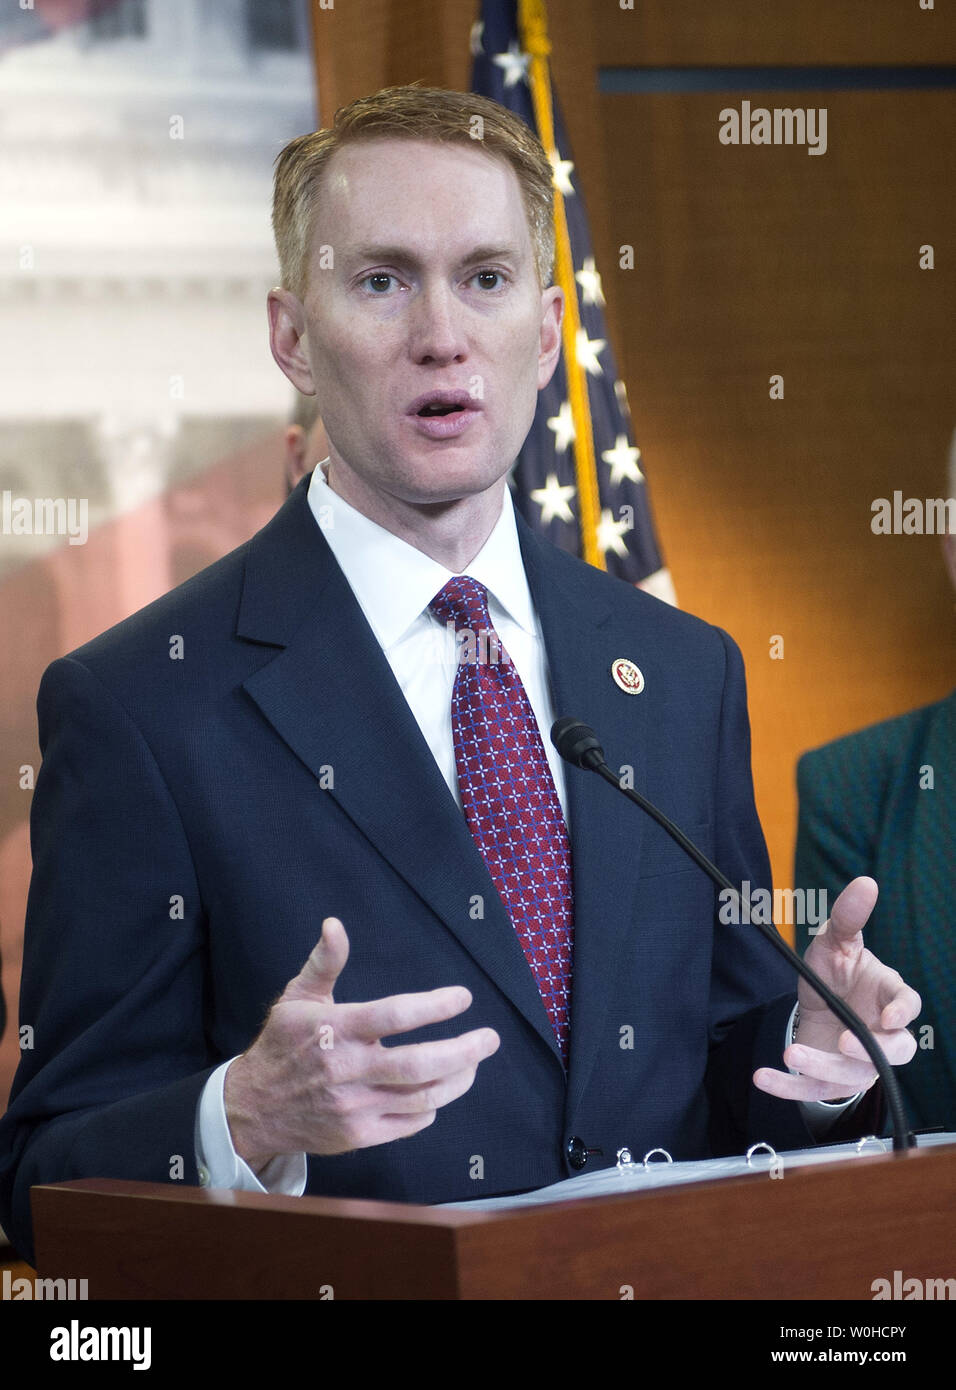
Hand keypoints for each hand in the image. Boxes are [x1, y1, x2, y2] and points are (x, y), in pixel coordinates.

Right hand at [224, 916, 500, 1170]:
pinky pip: (410, 1123)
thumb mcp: (297, 997)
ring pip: (423, 1097)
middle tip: (490, 1039)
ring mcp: (355, 1107)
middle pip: (419, 1064)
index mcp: (335, 1029)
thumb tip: (334, 924)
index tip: (463, 997)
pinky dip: (432, 1106)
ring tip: (473, 1062)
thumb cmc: (282, 1045)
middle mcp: (347, 1070)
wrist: (252, 1108)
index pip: (395, 1015)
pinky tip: (440, 1089)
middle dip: (464, 1051)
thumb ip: (324, 962)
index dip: (435, 1006)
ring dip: (457, 1079)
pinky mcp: (358, 1136)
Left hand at [753, 877, 920, 1102]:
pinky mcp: (831, 1080)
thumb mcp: (834, 942)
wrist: (818, 1005)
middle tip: (845, 1040)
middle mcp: (881, 1034)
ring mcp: (859, 1062)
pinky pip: (812, 1090)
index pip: (908, 1006)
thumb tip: (866, 882)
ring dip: (824, 1067)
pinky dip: (787, 1087)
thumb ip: (848, 917)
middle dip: (872, 1050)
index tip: (890, 1016)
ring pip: (853, 1074)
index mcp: (888, 997)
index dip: (903, 1013)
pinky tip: (761, 1077)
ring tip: (792, 1051)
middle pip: (895, 1051)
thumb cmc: (835, 972)